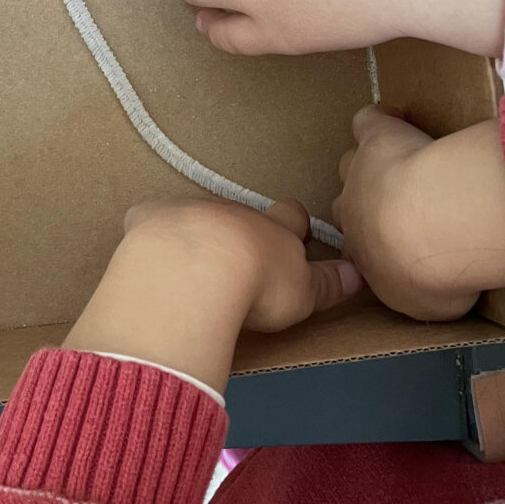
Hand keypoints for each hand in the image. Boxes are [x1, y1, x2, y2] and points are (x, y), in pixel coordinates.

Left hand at [64, 198, 360, 393]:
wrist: (196, 269)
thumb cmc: (257, 285)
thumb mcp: (301, 293)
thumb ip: (327, 284)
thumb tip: (357, 275)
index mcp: (272, 227)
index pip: (290, 215)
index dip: (293, 226)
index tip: (295, 237)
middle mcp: (233, 211)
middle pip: (241, 214)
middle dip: (241, 232)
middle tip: (240, 260)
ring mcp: (190, 210)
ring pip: (197, 214)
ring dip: (197, 234)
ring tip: (192, 265)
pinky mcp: (150, 217)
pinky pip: (151, 218)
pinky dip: (152, 232)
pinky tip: (147, 253)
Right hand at [333, 106, 504, 320]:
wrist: (431, 226)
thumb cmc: (431, 273)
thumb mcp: (432, 304)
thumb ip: (425, 291)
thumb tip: (435, 284)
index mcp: (362, 256)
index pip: (358, 248)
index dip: (378, 244)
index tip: (402, 244)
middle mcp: (352, 215)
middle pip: (347, 205)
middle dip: (367, 206)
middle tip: (404, 208)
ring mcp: (360, 172)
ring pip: (352, 163)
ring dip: (372, 165)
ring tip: (405, 165)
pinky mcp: (375, 137)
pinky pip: (367, 122)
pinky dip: (379, 120)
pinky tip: (398, 120)